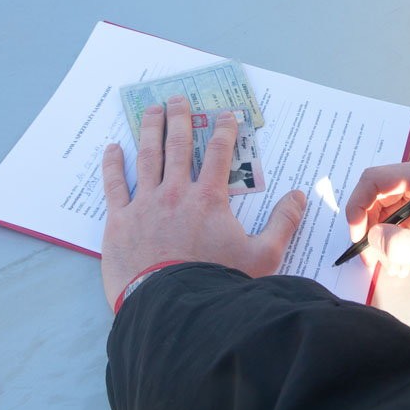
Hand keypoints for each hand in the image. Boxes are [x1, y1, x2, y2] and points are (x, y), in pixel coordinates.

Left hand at [100, 95, 305, 308]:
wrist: (173, 310)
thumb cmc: (218, 283)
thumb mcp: (262, 256)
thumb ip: (282, 223)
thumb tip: (298, 195)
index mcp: (209, 199)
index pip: (218, 153)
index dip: (223, 130)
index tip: (225, 114)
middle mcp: (176, 193)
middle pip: (178, 146)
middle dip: (180, 119)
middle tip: (178, 99)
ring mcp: (145, 205)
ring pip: (147, 157)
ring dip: (150, 130)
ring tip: (151, 110)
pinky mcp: (120, 222)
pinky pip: (114, 186)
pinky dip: (112, 165)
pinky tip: (112, 148)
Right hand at [345, 155, 409, 285]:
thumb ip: (405, 246)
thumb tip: (373, 238)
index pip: (375, 180)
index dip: (358, 207)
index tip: (357, 238)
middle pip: (378, 194)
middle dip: (370, 227)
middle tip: (371, 259)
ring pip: (387, 207)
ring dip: (383, 236)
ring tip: (390, 267)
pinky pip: (402, 215)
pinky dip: (396, 237)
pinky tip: (401, 262)